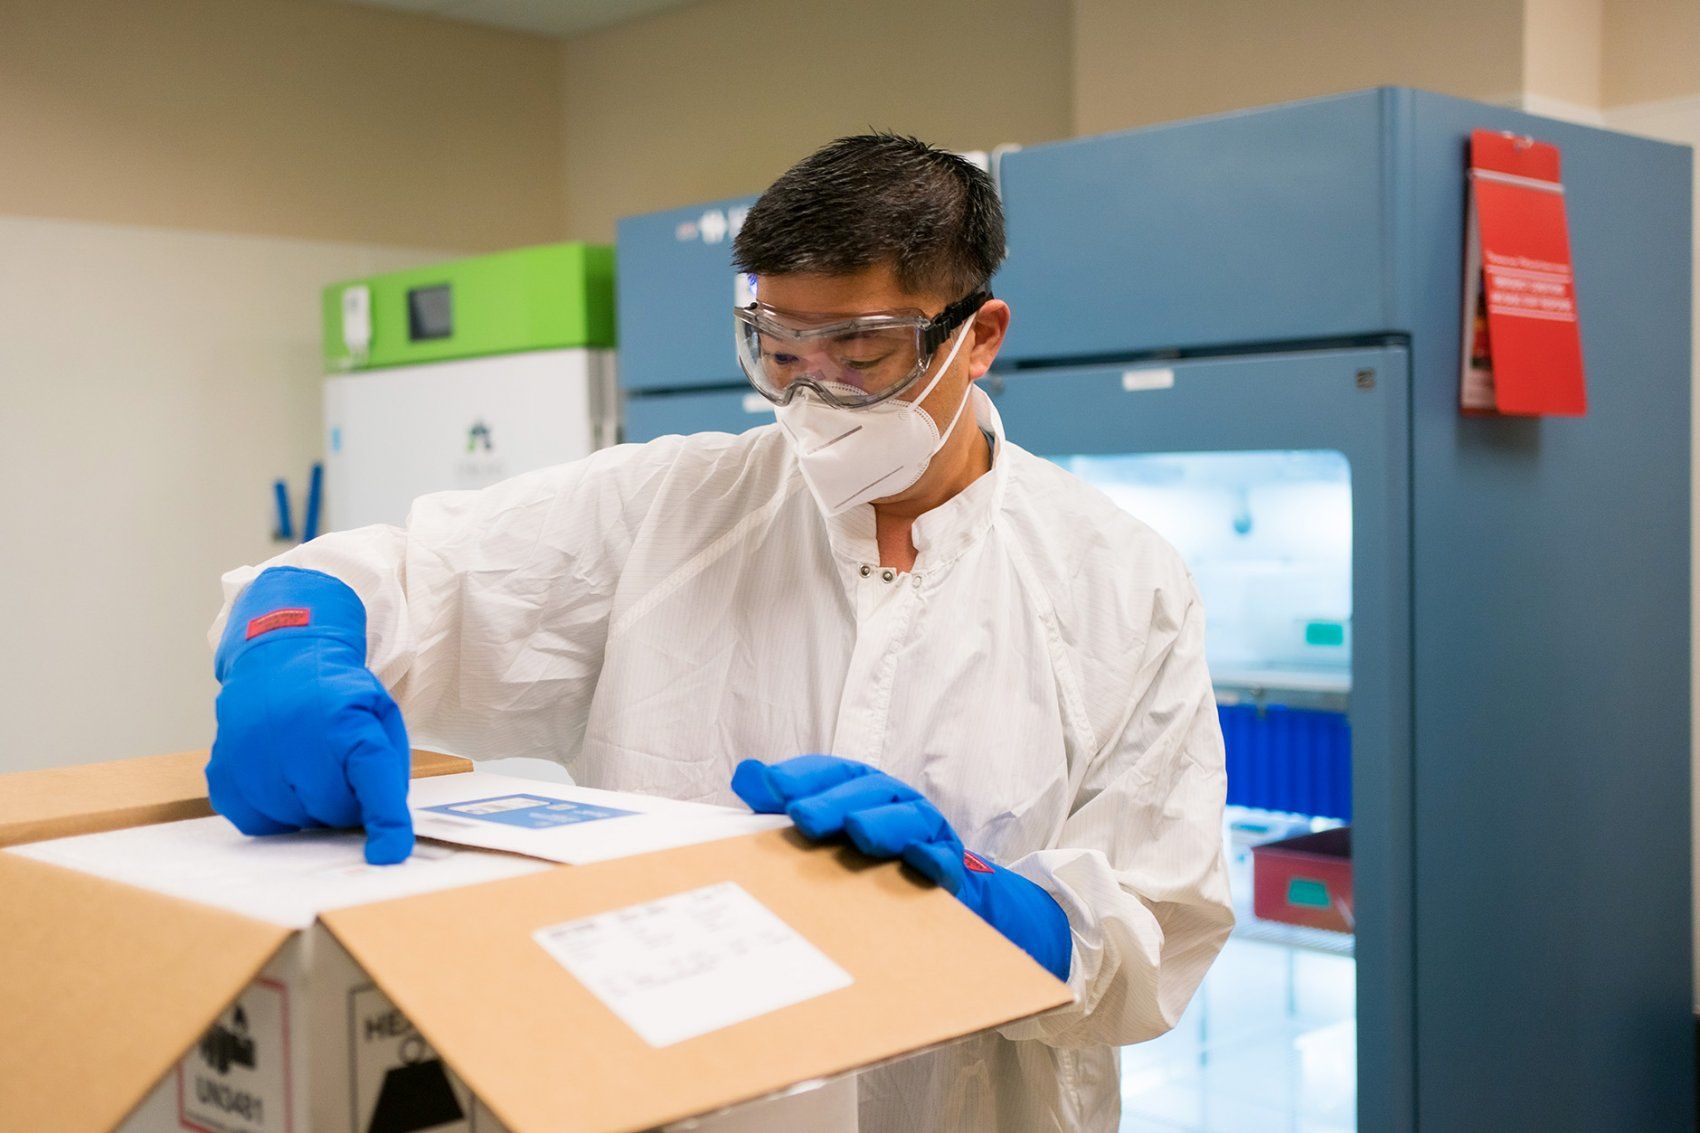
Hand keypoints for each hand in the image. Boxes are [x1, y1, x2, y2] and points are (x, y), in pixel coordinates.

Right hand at [207, 567, 412, 863]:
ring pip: (293, 821)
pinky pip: (255, 821)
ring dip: (309, 811)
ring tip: (310, 774)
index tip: (388, 855)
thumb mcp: (378, 716)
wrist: (278, 658)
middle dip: (347, 807)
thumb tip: (376, 824)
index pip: (373, 782)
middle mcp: (298, 737)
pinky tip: (280, 783)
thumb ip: (385, 770)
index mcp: (348, 722)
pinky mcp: (223, 771)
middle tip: (344, 780)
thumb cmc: (335, 696)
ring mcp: (253, 755)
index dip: (386, 823)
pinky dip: (274, 814)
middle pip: (334, 810)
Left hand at [732, 755, 1071, 980]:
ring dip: (885, 823)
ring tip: (858, 832)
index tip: (770, 787)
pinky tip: (918, 862)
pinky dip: (935, 861)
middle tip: (802, 816)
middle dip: (834, 800)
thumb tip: (745, 775)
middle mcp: (895, 803)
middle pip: (868, 791)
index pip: (833, 771)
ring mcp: (926, 834)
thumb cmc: (863, 859)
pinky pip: (946, 863)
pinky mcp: (949, 871)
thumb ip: (781, 804)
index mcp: (861, 789)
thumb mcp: (820, 830)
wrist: (930, 897)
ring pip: (910, 819)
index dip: (804, 775)